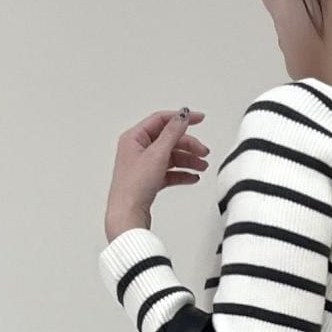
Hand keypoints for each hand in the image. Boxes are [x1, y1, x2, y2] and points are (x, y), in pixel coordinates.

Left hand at [104, 106, 209, 241]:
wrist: (128, 215)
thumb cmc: (134, 186)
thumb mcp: (157, 154)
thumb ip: (172, 133)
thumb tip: (182, 116)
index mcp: (134, 138)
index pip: (161, 120)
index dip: (181, 118)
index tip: (199, 119)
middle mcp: (137, 149)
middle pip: (169, 140)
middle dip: (188, 145)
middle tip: (203, 152)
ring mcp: (143, 165)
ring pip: (171, 157)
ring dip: (188, 160)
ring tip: (202, 167)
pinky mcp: (148, 180)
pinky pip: (169, 172)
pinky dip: (181, 174)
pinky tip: (192, 177)